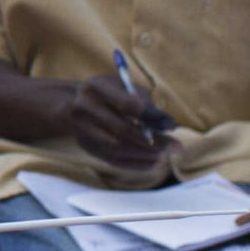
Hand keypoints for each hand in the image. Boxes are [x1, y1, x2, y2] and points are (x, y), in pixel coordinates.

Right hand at [57, 74, 176, 171]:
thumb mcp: (124, 86)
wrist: (74, 103)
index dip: (151, 117)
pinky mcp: (85, 145)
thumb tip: (167, 126)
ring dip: (144, 155)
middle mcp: (84, 108)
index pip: (127, 105)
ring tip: (164, 156)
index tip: (171, 126)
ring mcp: (81, 129)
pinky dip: (135, 164)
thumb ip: (144, 101)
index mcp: (96, 88)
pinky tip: (152, 163)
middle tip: (176, 148)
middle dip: (153, 141)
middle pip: (121, 129)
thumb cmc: (109, 93)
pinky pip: (111, 160)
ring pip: (116, 148)